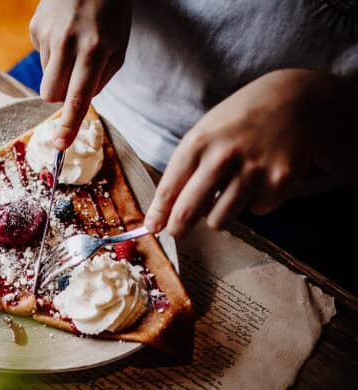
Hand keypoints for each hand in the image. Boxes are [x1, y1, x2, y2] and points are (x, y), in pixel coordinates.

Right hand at [30, 0, 130, 149]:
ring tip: (73, 45)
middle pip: (51, 94)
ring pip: (46, 77)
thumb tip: (77, 102)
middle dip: (59, 97)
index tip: (60, 145)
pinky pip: (41, 57)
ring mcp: (48, 35)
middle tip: (73, 82)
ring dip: (59, 71)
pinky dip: (53, 52)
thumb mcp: (119, 47)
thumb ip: (100, 79)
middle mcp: (68, 43)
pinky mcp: (35, 28)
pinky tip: (64, 33)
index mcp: (95, 50)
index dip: (69, 124)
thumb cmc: (111, 15)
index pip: (78, 97)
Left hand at [144, 69, 357, 236]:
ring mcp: (253, 170)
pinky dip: (255, 202)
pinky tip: (261, 179)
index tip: (153, 228)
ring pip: (220, 220)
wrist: (294, 100)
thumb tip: (161, 215)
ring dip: (218, 216)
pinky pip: (256, 211)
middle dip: (179, 228)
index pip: (169, 189)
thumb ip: (183, 171)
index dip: (158, 215)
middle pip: (188, 211)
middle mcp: (223, 156)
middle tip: (178, 231)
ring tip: (226, 196)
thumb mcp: (205, 133)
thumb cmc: (238, 121)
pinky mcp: (280, 181)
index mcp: (198, 142)